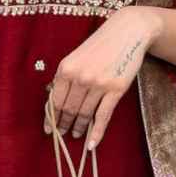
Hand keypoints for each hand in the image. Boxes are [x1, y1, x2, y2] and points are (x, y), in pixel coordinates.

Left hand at [44, 7, 155, 149]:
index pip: (55, 100)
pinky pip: (103, 116)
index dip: (52, 118)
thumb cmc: (100, 45)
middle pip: (69, 109)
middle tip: (63, 134)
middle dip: (65, 125)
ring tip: (77, 135)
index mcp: (66, 68)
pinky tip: (91, 144)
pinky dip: (96, 133)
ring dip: (79, 128)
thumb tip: (57, 101)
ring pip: (85, 114)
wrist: (127, 32)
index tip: (49, 129)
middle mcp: (80, 77)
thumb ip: (67, 76)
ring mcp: (98, 84)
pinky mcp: (115, 89)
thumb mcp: (77, 56)